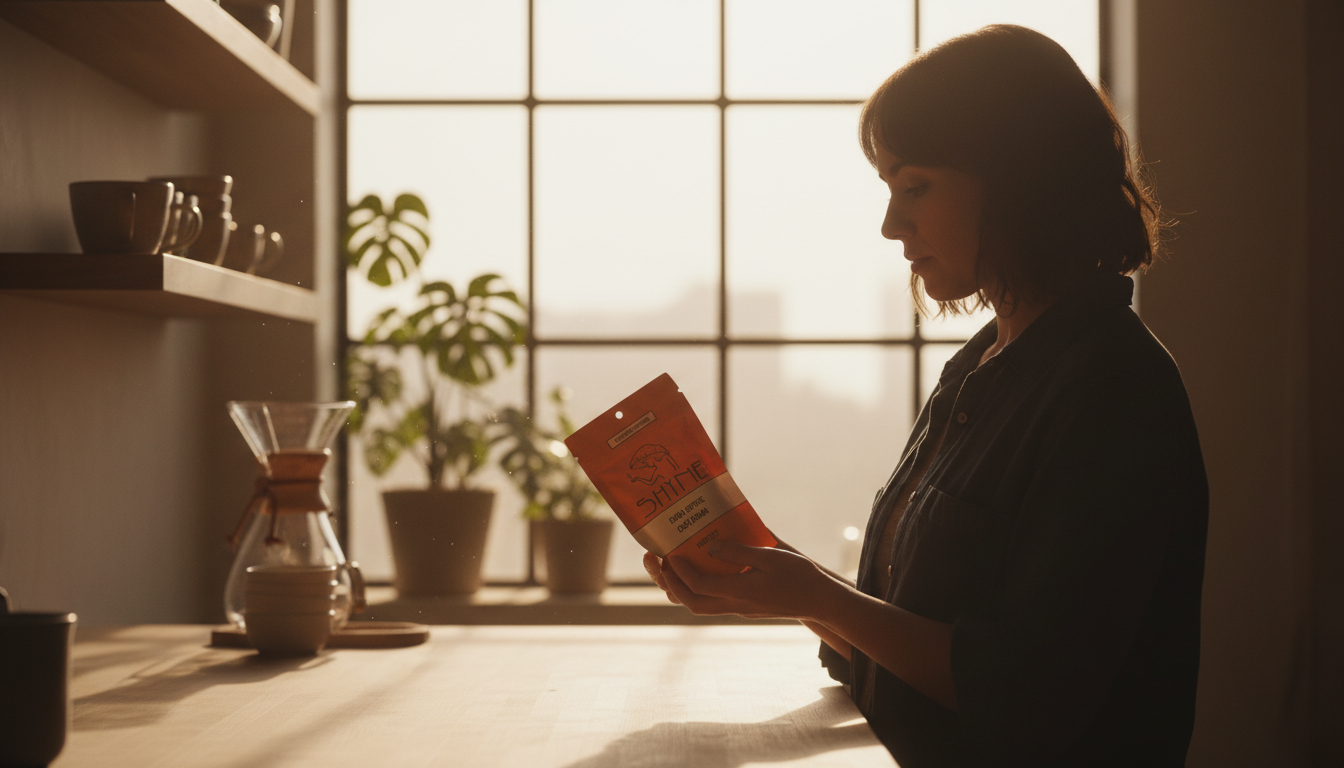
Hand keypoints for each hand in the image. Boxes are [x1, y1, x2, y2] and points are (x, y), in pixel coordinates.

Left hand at [648, 540, 844, 620]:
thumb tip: (710, 547)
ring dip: (682, 591)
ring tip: (672, 569)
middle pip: (693, 603)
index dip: (680, 571)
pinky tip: (700, 572)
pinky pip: (714, 603)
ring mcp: (740, 609)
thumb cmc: (799, 575)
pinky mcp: (746, 608)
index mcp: (740, 592)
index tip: (670, 554)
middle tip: (661, 564)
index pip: (699, 586)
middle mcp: (736, 604)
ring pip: (701, 607)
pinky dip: (699, 591)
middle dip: (672, 585)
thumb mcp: (770, 556)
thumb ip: (738, 552)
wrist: (819, 601)